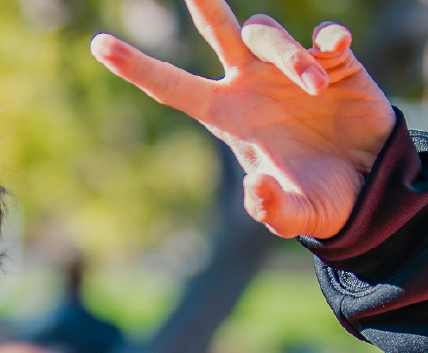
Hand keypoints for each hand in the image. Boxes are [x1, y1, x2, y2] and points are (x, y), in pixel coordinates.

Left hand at [91, 0, 395, 238]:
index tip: (98, 45)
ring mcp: (289, 71)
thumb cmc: (320, 202)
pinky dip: (327, 39)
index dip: (136, 67)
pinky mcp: (334, 62)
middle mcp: (252, 87)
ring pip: (271, 36)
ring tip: (315, 91)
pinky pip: (323, 36)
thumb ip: (270, 209)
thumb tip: (252, 188)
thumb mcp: (294, 215)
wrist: (371, 188)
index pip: (173, 88)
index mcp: (229, 119)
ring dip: (290, 58)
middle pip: (220, 34)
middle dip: (206, 7)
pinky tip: (334, 51)